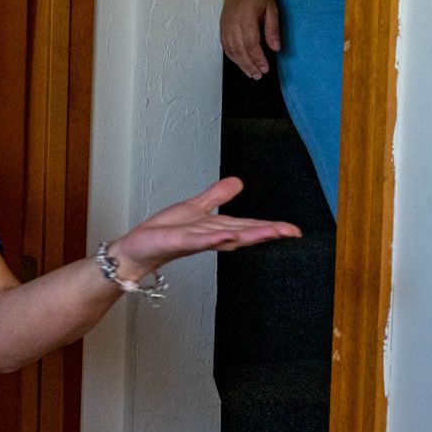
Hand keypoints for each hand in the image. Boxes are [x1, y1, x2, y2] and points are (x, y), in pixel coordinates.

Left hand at [108, 178, 298, 280]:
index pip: (248, 226)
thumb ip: (216, 197)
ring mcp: (196, 240)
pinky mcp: (179, 242)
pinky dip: (213, 238)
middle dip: (269, 232)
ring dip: (248, 235)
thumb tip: (238, 182)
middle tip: (293, 233)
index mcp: (216, 228)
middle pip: (244, 233)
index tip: (294, 230)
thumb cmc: (163, 233)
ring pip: (227, 237)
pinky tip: (226, 235)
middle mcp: (210, 237)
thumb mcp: (194, 208)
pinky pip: (199, 240)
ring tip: (271, 232)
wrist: (137, 249)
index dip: (271, 227)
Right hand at [220, 0, 280, 79]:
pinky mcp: (222, 28)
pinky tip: (241, 64)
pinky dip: (233, 57)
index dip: (258, 58)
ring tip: (251, 74)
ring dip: (241, 64)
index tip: (265, 68)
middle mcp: (233, 23)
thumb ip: (272, 29)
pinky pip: (225, 46)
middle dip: (249, 65)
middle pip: (239, 49)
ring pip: (231, 50)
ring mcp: (225, 26)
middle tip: (258, 75)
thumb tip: (276, 49)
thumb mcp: (272, 9)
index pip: (251, 42)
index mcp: (246, 17)